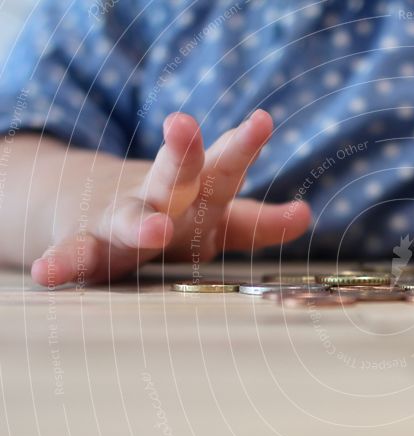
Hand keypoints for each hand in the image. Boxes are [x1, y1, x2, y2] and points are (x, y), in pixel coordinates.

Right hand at [31, 110, 310, 284]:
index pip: (227, 172)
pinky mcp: (89, 244)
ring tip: (152, 227)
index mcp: (201, 195)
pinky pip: (76, 255)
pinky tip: (48, 275)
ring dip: (140, 220)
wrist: (90, 203)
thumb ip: (255, 221)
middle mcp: (164, 202)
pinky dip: (64, 262)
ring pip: (131, 215)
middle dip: (184, 152)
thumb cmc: (171, 211)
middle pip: (179, 176)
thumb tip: (305, 214)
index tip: (279, 159)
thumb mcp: (213, 214)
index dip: (247, 157)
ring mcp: (123, 220)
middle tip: (182, 123)